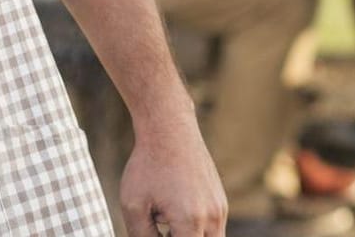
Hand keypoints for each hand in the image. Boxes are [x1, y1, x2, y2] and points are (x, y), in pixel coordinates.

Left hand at [120, 117, 226, 235]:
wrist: (168, 129)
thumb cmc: (148, 165)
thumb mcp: (134, 205)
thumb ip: (142, 236)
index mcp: (190, 221)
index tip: (158, 233)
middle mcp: (212, 217)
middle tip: (164, 230)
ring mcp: (220, 209)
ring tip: (167, 220)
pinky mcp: (221, 201)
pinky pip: (214, 227)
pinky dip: (197, 228)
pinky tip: (175, 211)